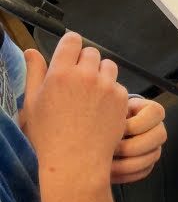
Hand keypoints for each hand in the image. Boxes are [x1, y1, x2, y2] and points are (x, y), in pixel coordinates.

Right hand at [22, 33, 128, 186]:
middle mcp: (86, 75)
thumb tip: (31, 50)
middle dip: (84, 63)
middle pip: (91, 53)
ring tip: (89, 96)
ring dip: (100, 75)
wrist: (76, 161)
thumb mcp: (32, 104)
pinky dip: (111, 92)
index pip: (72, 40)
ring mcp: (106, 85)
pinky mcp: (121, 97)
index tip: (69, 57)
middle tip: (76, 84)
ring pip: (107, 66)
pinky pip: (118, 84)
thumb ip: (34, 73)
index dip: (71, 47)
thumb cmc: (48, 135)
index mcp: (61, 73)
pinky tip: (100, 109)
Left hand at [111, 97, 166, 184]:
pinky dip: (125, 175)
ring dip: (125, 164)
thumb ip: (115, 108)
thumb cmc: (109, 115)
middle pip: (156, 137)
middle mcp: (159, 129)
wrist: (104, 129)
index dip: (132, 125)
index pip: (154, 115)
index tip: (112, 129)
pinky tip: (109, 172)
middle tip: (108, 149)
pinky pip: (143, 172)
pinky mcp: (148, 164)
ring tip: (105, 163)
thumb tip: (109, 117)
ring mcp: (155, 148)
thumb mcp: (114, 107)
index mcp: (153, 111)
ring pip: (149, 158)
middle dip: (129, 146)